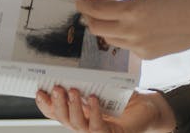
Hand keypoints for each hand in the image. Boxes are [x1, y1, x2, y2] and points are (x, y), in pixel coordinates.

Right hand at [35, 86, 174, 132]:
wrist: (150, 108)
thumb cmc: (126, 97)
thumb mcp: (105, 85)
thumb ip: (91, 79)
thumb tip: (75, 62)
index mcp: (80, 113)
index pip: (57, 112)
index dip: (46, 104)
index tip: (39, 91)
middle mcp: (85, 124)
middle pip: (63, 118)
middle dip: (57, 104)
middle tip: (56, 88)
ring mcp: (98, 131)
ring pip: (77, 124)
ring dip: (73, 107)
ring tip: (73, 90)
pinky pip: (98, 127)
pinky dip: (94, 113)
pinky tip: (93, 100)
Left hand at [75, 0, 189, 60]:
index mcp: (133, 10)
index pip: (96, 10)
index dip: (83, 5)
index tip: (79, 0)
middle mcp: (132, 31)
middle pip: (97, 28)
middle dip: (89, 18)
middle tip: (89, 9)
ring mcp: (139, 46)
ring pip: (109, 39)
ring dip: (104, 28)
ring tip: (109, 16)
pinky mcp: (146, 56)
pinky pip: (126, 46)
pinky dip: (123, 36)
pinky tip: (134, 26)